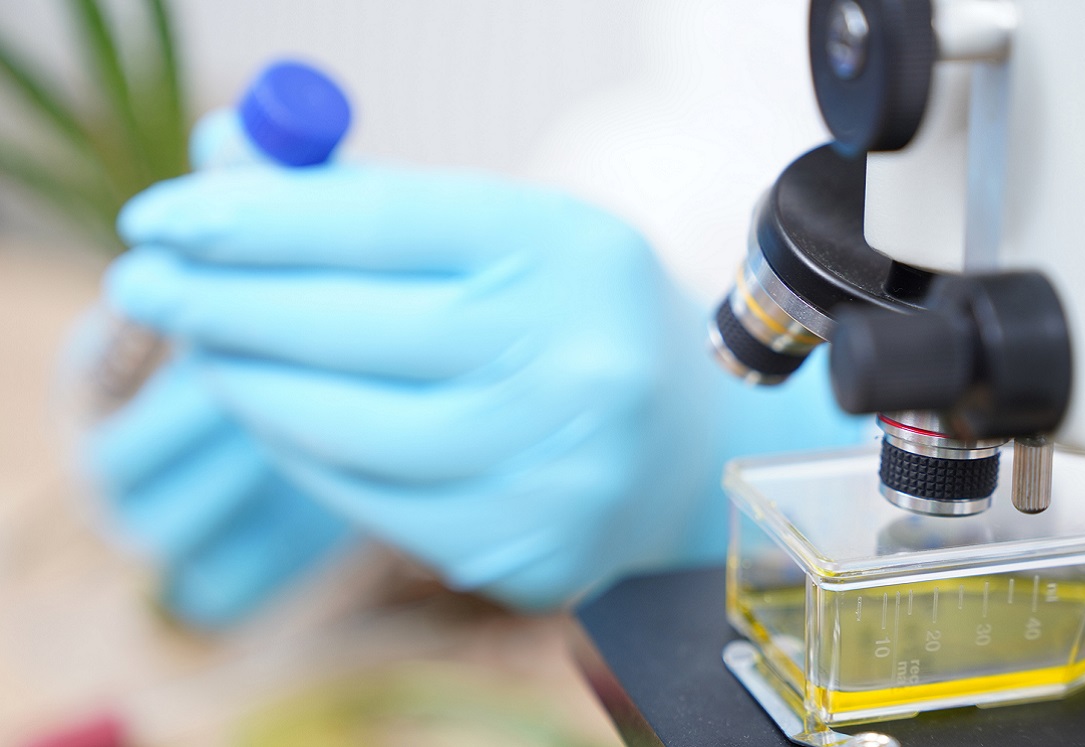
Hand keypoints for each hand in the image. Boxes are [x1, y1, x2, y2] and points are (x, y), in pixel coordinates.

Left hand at [106, 136, 864, 609]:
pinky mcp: (529, 551)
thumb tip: (221, 156)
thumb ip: (370, 200)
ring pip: (347, 431)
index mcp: (573, 252)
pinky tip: (277, 419)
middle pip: (352, 327)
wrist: (686, 446)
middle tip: (146, 283)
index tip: (162, 215)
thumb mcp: (502, 235)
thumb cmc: (573, 319)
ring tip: (209, 350)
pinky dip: (305, 457)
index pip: (382, 221)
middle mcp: (577, 362)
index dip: (255, 215)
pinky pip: (371, 505)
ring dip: (250, 385)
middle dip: (223, 303)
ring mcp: (558, 470)